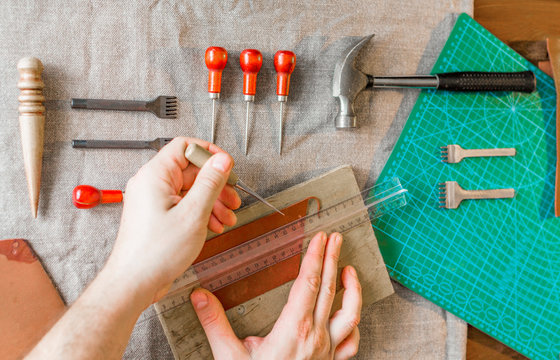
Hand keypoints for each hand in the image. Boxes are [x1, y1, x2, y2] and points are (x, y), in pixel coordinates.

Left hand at [106, 137, 240, 303]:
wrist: (134, 283)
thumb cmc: (155, 253)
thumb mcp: (193, 214)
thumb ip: (210, 183)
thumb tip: (222, 161)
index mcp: (155, 176)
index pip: (185, 147)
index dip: (209, 154)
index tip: (227, 166)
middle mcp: (151, 184)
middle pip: (191, 171)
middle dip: (216, 185)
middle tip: (232, 197)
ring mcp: (153, 201)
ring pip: (190, 190)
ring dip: (212, 201)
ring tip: (227, 217)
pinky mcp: (157, 215)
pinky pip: (183, 205)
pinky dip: (201, 212)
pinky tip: (214, 225)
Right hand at [191, 232, 361, 359]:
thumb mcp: (229, 357)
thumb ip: (215, 324)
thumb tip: (200, 296)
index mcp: (294, 329)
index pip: (309, 282)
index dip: (316, 256)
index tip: (320, 238)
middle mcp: (316, 336)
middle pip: (330, 288)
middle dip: (333, 259)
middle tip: (335, 238)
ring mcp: (327, 351)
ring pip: (350, 313)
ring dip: (352, 288)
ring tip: (350, 268)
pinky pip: (351, 341)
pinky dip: (354, 323)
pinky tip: (350, 314)